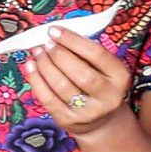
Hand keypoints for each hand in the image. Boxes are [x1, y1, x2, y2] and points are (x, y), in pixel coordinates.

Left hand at [23, 24, 136, 138]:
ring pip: (62, 86)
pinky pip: (48, 99)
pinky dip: (36, 80)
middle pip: (81, 73)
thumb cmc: (97, 83)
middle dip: (59, 55)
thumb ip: (84, 52)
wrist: (100, 121)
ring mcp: (88, 112)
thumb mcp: (101, 67)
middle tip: (46, 44)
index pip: (97, 54)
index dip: (73, 40)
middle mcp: (108, 97)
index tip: (54, 31)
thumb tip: (55, 35)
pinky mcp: (68, 120)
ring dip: (45, 65)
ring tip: (37, 52)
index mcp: (119, 76)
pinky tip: (31, 66)